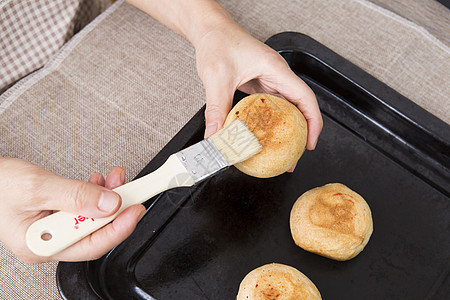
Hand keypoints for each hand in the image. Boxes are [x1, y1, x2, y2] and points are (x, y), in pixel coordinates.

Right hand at [0, 158, 145, 262]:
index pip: (91, 245)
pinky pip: (81, 210)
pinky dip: (93, 195)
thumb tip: (108, 205)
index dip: (119, 228)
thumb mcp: (37, 187)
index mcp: (41, 244)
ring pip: (90, 219)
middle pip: (94, 232)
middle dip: (116, 209)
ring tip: (115, 179)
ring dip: (107, 199)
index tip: (136, 209)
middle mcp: (49, 241)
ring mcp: (52, 229)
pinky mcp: (54, 216)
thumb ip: (75, 196)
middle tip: (131, 190)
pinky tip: (98, 183)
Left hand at [195, 22, 322, 152]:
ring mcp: (269, 80)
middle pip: (300, 107)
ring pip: (287, 108)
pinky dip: (271, 123)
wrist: (210, 30)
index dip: (313, 122)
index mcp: (275, 69)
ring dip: (286, 130)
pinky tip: (264, 136)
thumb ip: (216, 109)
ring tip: (281, 151)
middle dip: (301, 133)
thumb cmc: (218, 42)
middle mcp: (276, 75)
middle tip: (292, 156)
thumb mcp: (216, 78)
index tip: (310, 143)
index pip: (305, 98)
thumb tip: (215, 137)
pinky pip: (272, 107)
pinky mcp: (260, 85)